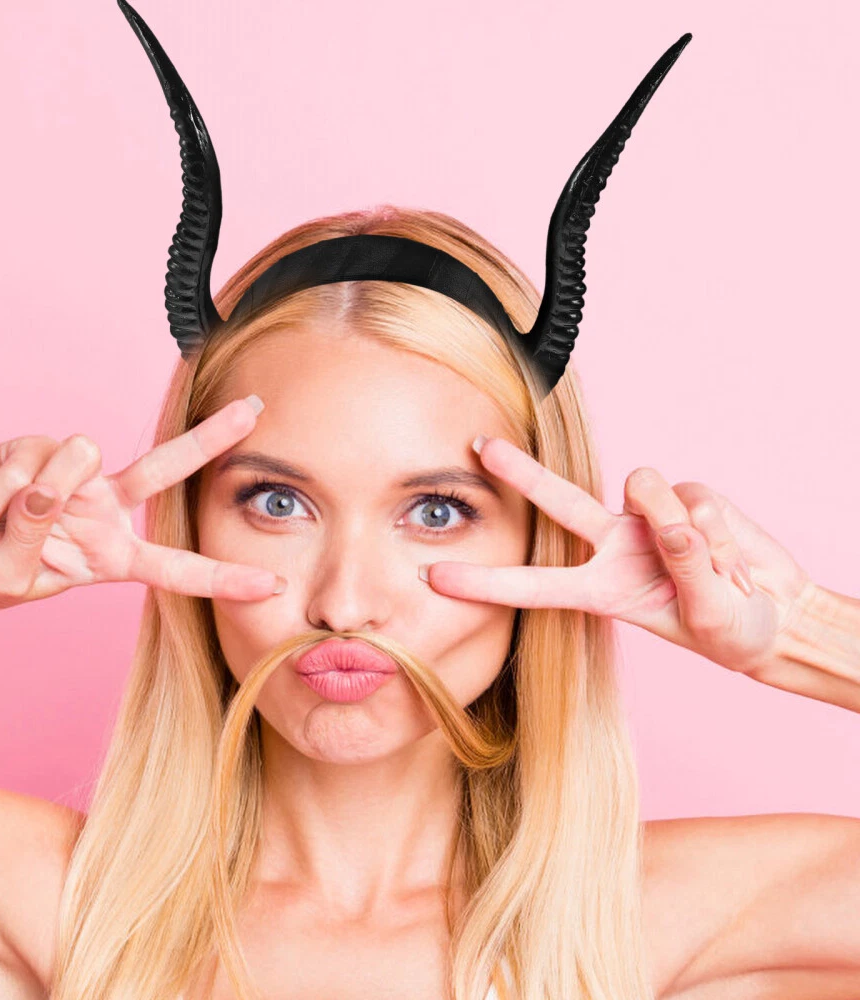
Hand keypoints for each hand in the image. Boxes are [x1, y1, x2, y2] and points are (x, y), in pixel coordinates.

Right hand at [0, 397, 281, 612]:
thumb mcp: (10, 579)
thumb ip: (32, 539)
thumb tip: (49, 488)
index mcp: (116, 554)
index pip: (178, 566)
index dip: (223, 578)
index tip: (271, 585)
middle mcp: (107, 508)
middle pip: (168, 468)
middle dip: (211, 437)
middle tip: (254, 410)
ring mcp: (76, 475)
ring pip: (84, 457)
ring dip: (33, 499)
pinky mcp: (39, 448)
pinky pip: (31, 461)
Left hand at [422, 436, 815, 676]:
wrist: (777, 615)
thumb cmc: (731, 629)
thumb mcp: (709, 618)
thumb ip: (688, 571)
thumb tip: (672, 523)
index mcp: (602, 590)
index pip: (535, 585)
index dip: (486, 582)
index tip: (433, 576)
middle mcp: (616, 546)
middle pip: (560, 502)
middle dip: (520, 473)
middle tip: (479, 446)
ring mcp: (650, 518)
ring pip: (645, 489)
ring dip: (679, 523)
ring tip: (717, 568)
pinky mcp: (688, 497)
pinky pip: (695, 498)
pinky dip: (721, 533)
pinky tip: (734, 557)